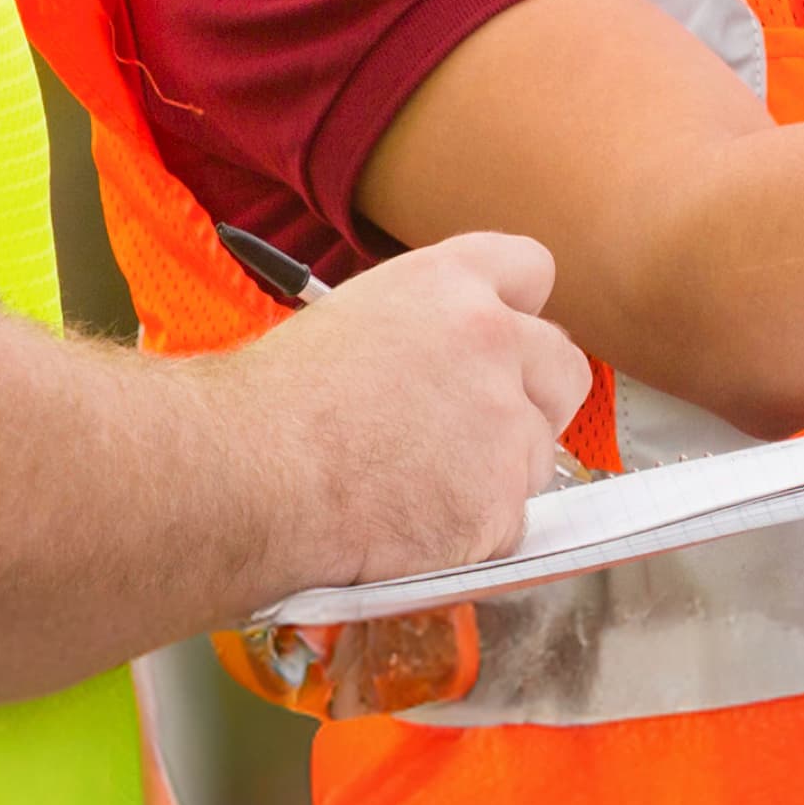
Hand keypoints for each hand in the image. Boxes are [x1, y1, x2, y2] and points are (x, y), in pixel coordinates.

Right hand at [230, 229, 587, 587]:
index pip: (532, 270)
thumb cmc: (265, 409)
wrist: (241, 480)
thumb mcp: (348, 322)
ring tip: (411, 489)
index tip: (501, 341)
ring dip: (494, 474)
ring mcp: (505, 427)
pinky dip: (470, 534)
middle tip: (473, 431)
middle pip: (562, 366)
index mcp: (449, 283)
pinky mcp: (500, 506)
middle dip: (530, 399)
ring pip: (537, 452)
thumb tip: (444, 363)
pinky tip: (409, 529)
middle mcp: (493, 342)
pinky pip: (510, 522)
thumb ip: (421, 330)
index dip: (515, 312)